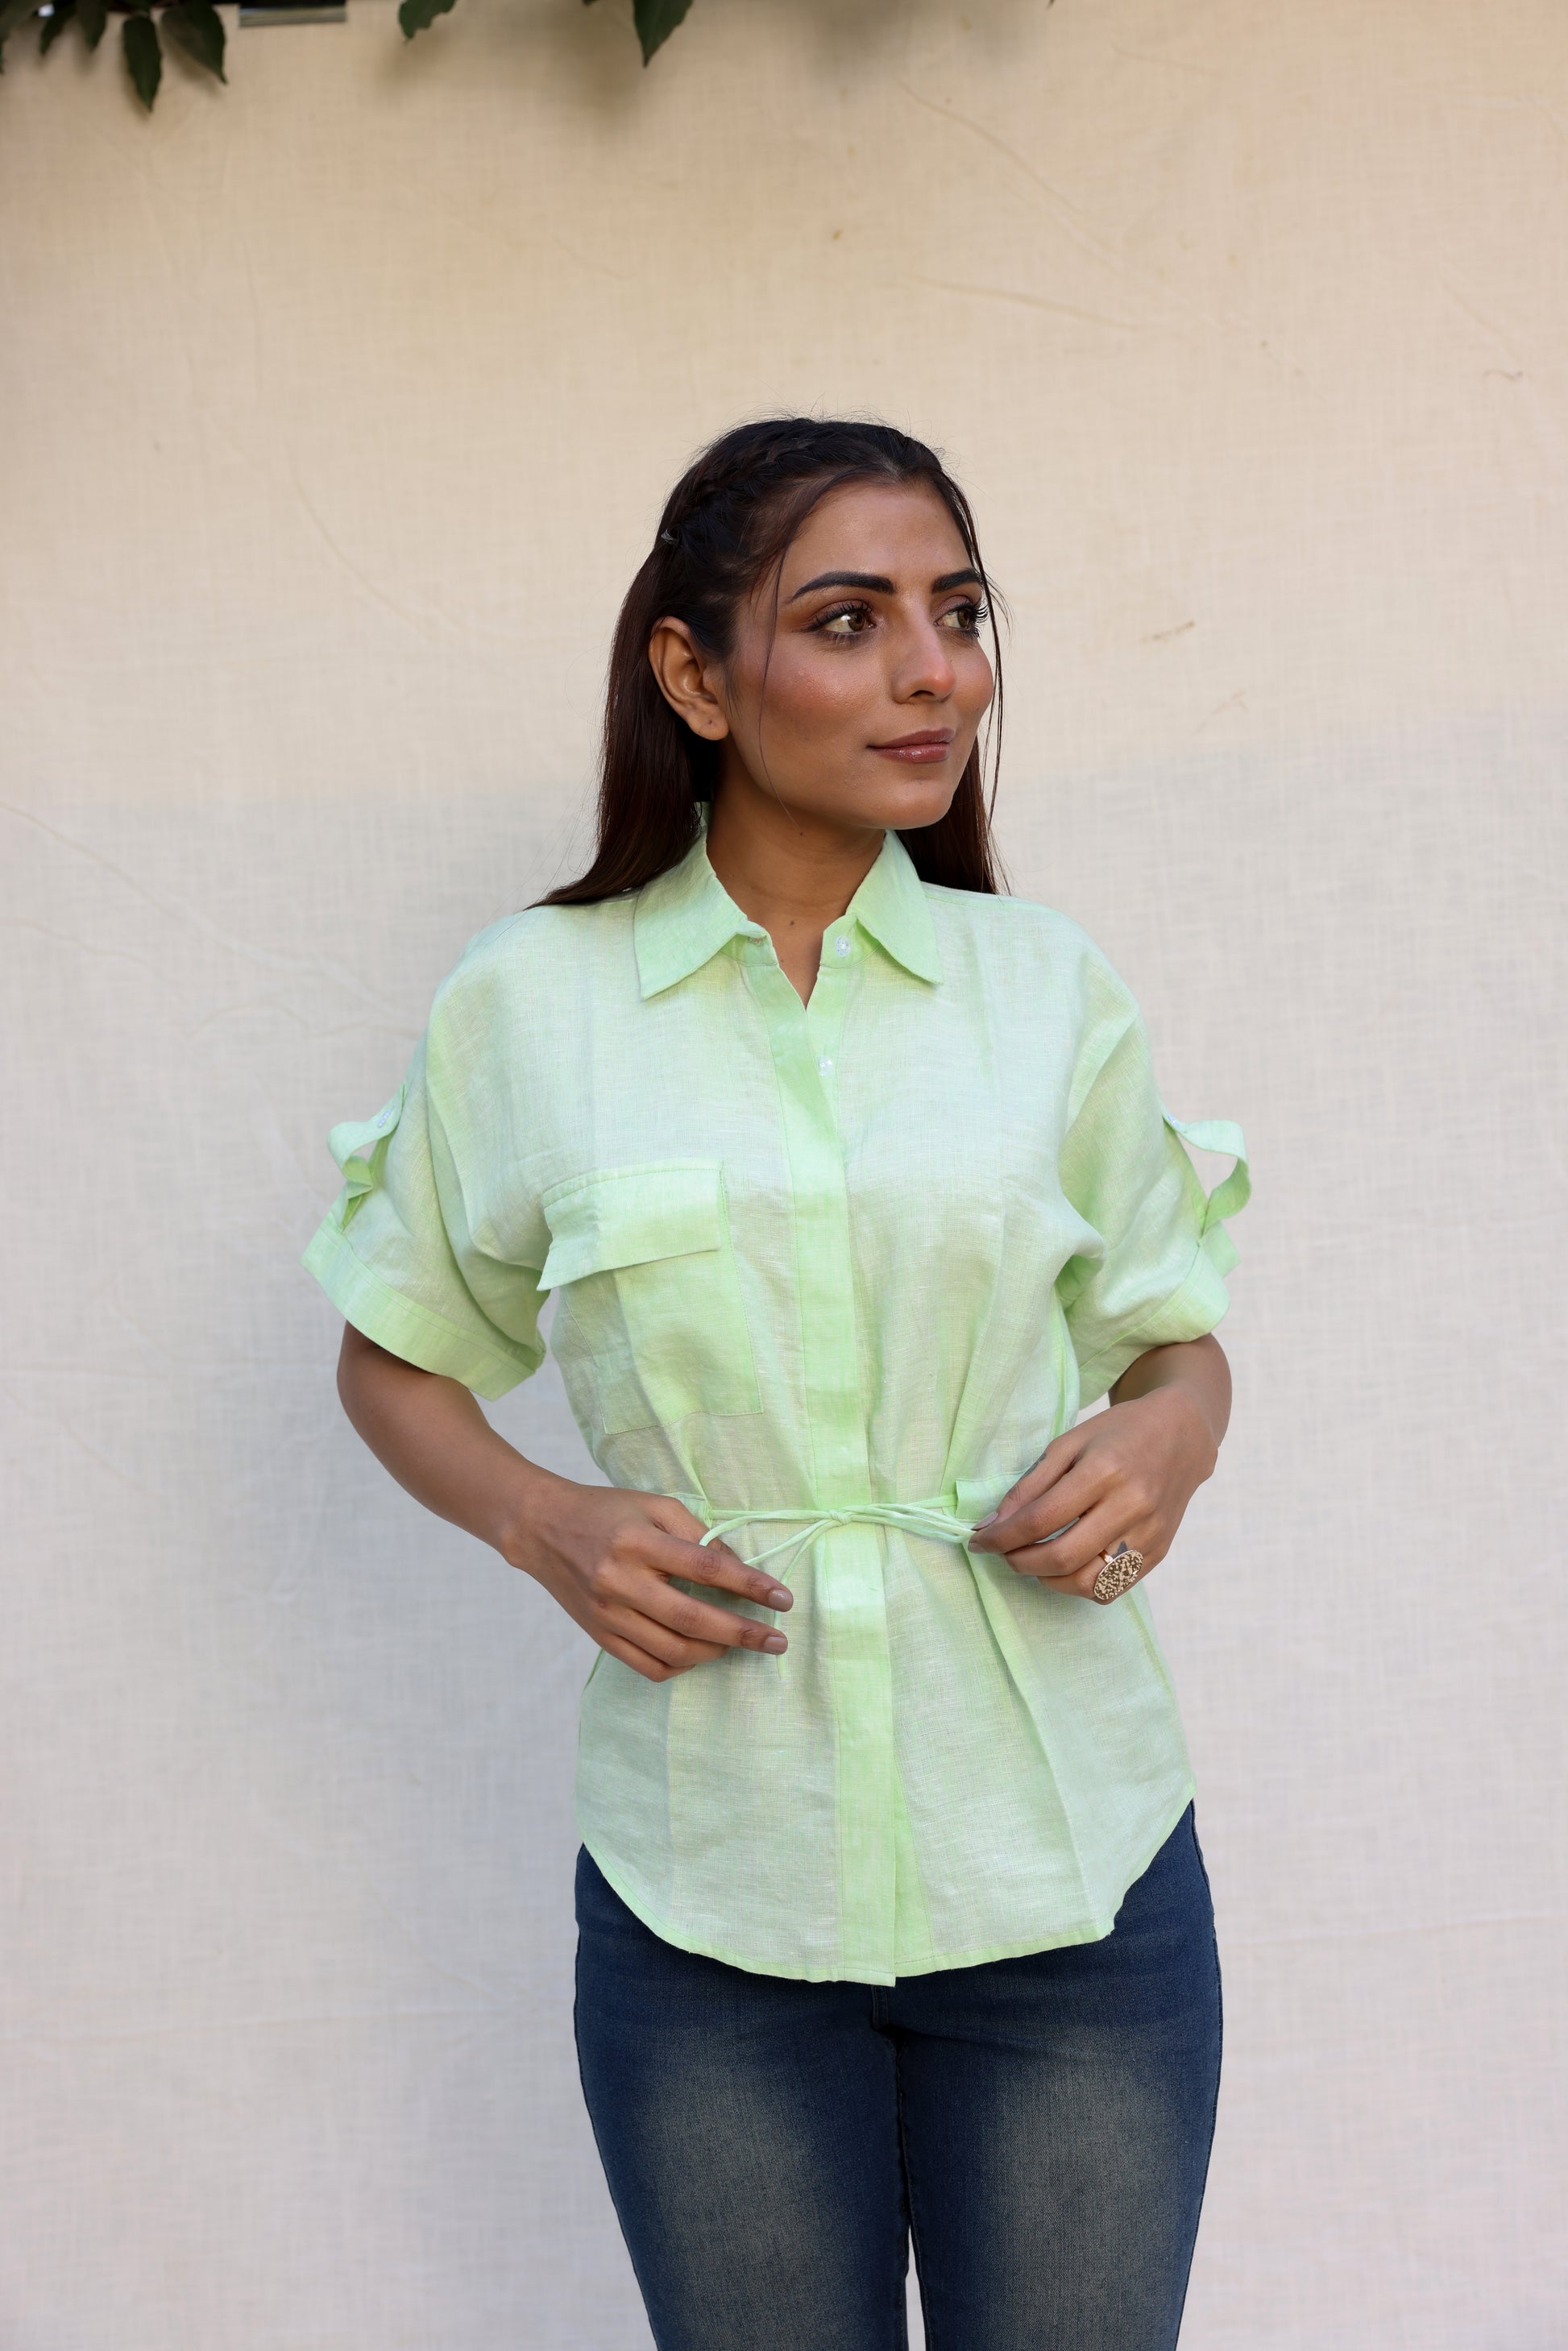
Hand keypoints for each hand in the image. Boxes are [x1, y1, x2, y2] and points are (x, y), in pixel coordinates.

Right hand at [499, 1471, 794, 1681]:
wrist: (542, 1529)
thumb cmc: (606, 1511)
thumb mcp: (654, 1505)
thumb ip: (698, 1535)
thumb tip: (740, 1570)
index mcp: (637, 1542)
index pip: (706, 1569)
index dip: (750, 1586)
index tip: (783, 1599)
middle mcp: (620, 1582)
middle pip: (693, 1619)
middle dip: (743, 1633)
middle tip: (778, 1641)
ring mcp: (607, 1614)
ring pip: (673, 1650)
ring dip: (716, 1652)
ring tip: (740, 1643)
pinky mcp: (599, 1635)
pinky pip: (648, 1666)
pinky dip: (681, 1666)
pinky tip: (699, 1653)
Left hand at [965, 1387, 1218, 1601]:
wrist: (1182, 1435)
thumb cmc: (1118, 1434)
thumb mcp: (1068, 1444)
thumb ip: (1029, 1485)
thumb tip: (991, 1525)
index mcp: (1104, 1471)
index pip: (1040, 1519)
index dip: (1001, 1537)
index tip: (978, 1541)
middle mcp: (1131, 1506)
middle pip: (1062, 1556)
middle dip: (1019, 1562)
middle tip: (1003, 1554)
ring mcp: (1149, 1534)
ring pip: (1088, 1582)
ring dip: (1048, 1580)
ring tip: (1033, 1562)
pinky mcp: (1159, 1552)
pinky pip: (1112, 1589)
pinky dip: (1079, 1585)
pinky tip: (1066, 1566)